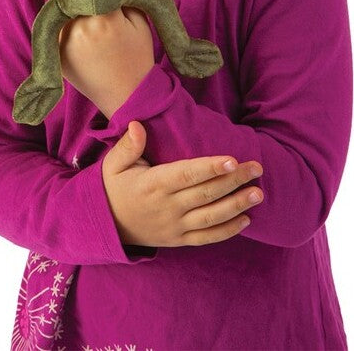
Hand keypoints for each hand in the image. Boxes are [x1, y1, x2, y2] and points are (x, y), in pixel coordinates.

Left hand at [59, 0, 154, 117]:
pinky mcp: (55, 53)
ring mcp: (64, 42)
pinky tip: (83, 29)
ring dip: (75, 5)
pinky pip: (57, 27)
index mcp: (104, 18)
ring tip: (91, 12)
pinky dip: (68, 23)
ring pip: (65, 9)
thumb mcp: (139, 21)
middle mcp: (79, 28)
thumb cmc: (139, 57)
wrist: (128, 96)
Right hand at [102, 121, 263, 246]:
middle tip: (257, 168)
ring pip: (210, 217)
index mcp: (153, 184)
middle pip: (206, 193)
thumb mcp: (114, 164)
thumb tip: (137, 124)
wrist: (106, 225)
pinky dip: (227, 230)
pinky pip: (206, 237)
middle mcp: (167, 206)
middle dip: (234, 181)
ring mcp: (174, 226)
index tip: (232, 160)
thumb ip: (128, 144)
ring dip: (237, 205)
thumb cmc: (114, 187)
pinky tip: (246, 219)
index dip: (210, 168)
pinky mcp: (179, 240)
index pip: (186, 175)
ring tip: (258, 194)